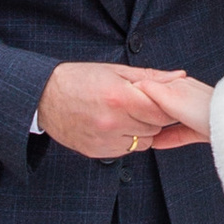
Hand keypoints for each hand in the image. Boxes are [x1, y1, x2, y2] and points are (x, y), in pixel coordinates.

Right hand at [37, 60, 203, 159]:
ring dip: (141, 130)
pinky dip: (126, 140)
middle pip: (155, 127)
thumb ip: (151, 77)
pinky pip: (126, 150)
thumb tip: (179, 76)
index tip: (162, 100)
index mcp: (120, 97)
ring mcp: (105, 140)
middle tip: (140, 104)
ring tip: (125, 114)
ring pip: (143, 141)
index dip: (166, 105)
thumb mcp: (115, 71)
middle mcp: (114, 122)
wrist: (44, 97)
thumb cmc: (80, 79)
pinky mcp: (98, 152)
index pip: (162, 110)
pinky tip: (114, 125)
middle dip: (153, 116)